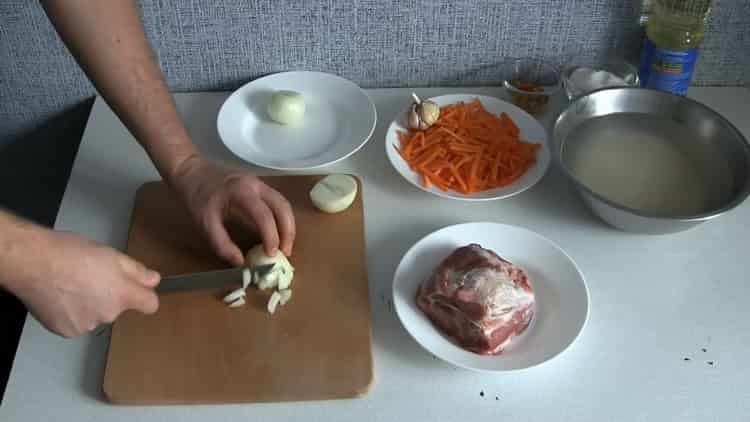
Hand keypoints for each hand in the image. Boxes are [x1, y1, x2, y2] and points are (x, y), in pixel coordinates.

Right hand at [9, 231, 159, 337]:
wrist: (33, 263)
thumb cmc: (70, 254)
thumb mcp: (112, 255)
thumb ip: (137, 271)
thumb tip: (153, 280)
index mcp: (122, 294)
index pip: (150, 305)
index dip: (146, 297)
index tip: (139, 291)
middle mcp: (108, 314)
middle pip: (118, 308)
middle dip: (110, 295)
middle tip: (91, 277)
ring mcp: (87, 325)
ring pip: (96, 315)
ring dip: (89, 304)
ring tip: (72, 285)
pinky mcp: (67, 331)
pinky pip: (76, 322)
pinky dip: (71, 313)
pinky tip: (61, 296)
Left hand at [169, 156, 295, 265]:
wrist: (192, 172)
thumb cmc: (197, 197)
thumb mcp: (204, 224)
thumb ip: (222, 244)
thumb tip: (240, 262)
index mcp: (241, 192)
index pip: (264, 215)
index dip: (271, 237)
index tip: (271, 255)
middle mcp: (256, 185)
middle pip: (282, 207)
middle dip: (288, 232)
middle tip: (285, 253)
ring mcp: (260, 184)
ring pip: (284, 204)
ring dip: (288, 226)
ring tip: (284, 246)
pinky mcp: (260, 187)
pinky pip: (278, 203)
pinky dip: (282, 219)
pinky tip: (278, 234)